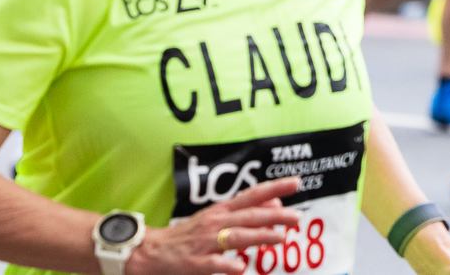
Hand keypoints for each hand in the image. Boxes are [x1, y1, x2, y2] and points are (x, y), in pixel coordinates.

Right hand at [126, 178, 300, 274]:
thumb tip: (275, 204)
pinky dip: (227, 264)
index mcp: (222, 210)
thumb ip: (244, 211)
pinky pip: (214, 263)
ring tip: (281, 238)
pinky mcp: (195, 262)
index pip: (252, 194)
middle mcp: (216, 223)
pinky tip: (241, 267)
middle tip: (297, 217)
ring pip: (236, 237)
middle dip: (274, 215)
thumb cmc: (191, 233)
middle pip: (249, 216)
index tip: (296, 182)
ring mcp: (205, 242)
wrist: (152, 251)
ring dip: (259, 236)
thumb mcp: (217, 217)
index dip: (274, 187)